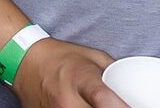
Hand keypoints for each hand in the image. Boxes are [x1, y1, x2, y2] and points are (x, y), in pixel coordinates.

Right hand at [11, 38, 130, 107]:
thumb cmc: (62, 57)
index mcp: (81, 79)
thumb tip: (132, 88)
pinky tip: (82, 107)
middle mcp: (67, 100)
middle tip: (115, 106)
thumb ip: (114, 73)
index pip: (105, 100)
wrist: (27, 62)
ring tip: (92, 105)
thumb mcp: (93, 57)